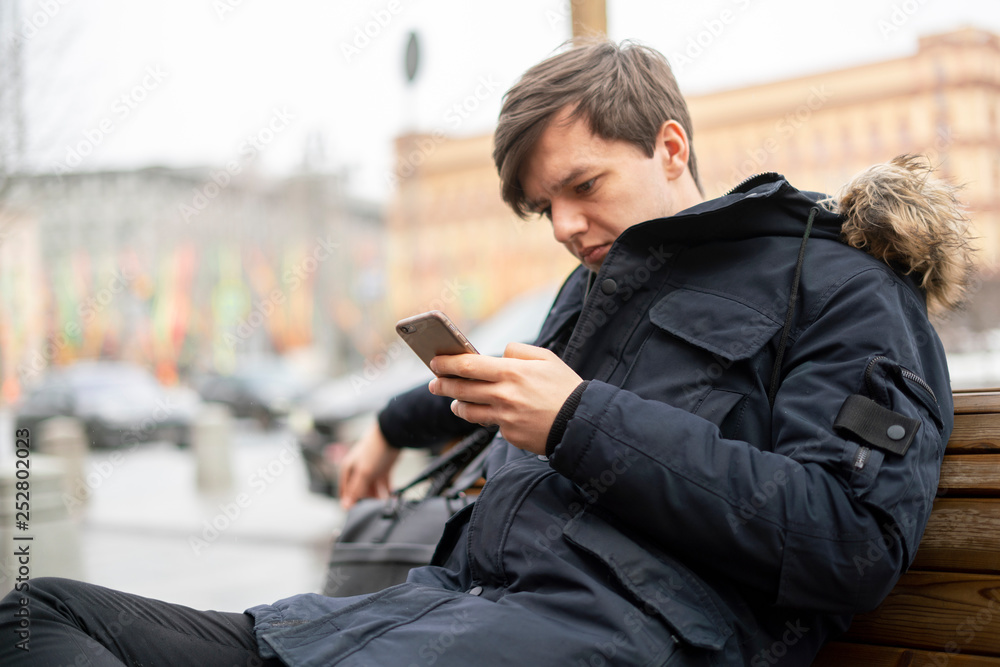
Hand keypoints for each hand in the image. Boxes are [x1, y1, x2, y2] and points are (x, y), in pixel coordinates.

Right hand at [338, 424, 400, 509]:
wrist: (393, 433)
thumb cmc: (374, 450)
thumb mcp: (364, 473)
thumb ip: (355, 490)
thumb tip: (345, 507)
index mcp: (348, 470)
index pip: (346, 493)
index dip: (352, 504)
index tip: (360, 514)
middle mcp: (358, 471)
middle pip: (360, 492)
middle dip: (366, 502)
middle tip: (374, 511)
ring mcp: (371, 470)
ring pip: (372, 490)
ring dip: (377, 498)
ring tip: (383, 507)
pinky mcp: (383, 469)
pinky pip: (383, 485)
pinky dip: (387, 492)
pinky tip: (391, 499)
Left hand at [428, 343, 582, 454]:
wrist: (581, 422)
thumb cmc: (565, 388)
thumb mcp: (547, 358)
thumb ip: (519, 351)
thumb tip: (500, 353)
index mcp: (512, 372)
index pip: (468, 365)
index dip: (447, 363)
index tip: (435, 361)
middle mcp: (504, 395)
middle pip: (462, 389)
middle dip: (442, 385)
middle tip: (434, 383)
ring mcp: (505, 417)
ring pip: (469, 411)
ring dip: (457, 405)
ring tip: (454, 402)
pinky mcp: (509, 434)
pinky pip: (491, 424)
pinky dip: (488, 418)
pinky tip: (488, 414)